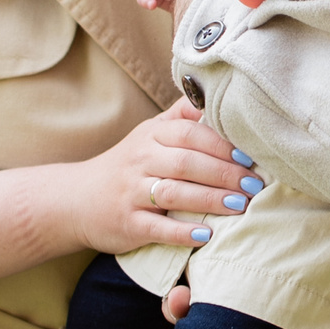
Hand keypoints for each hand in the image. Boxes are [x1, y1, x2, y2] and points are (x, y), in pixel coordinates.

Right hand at [66, 102, 259, 254]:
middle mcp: (140, 161)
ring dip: (210, 200)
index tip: (250, 157)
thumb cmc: (126, 166)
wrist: (75, 200)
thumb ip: (180, 116)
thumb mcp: (148, 134)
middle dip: (224, 174)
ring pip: (174, 194)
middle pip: (187, 163)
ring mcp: (131, 193)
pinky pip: (157, 228)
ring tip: (240, 206)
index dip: (222, 145)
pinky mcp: (127, 223)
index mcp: (151, 137)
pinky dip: (182, 232)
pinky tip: (205, 234)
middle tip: (254, 185)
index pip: (189, 134)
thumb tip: (213, 94)